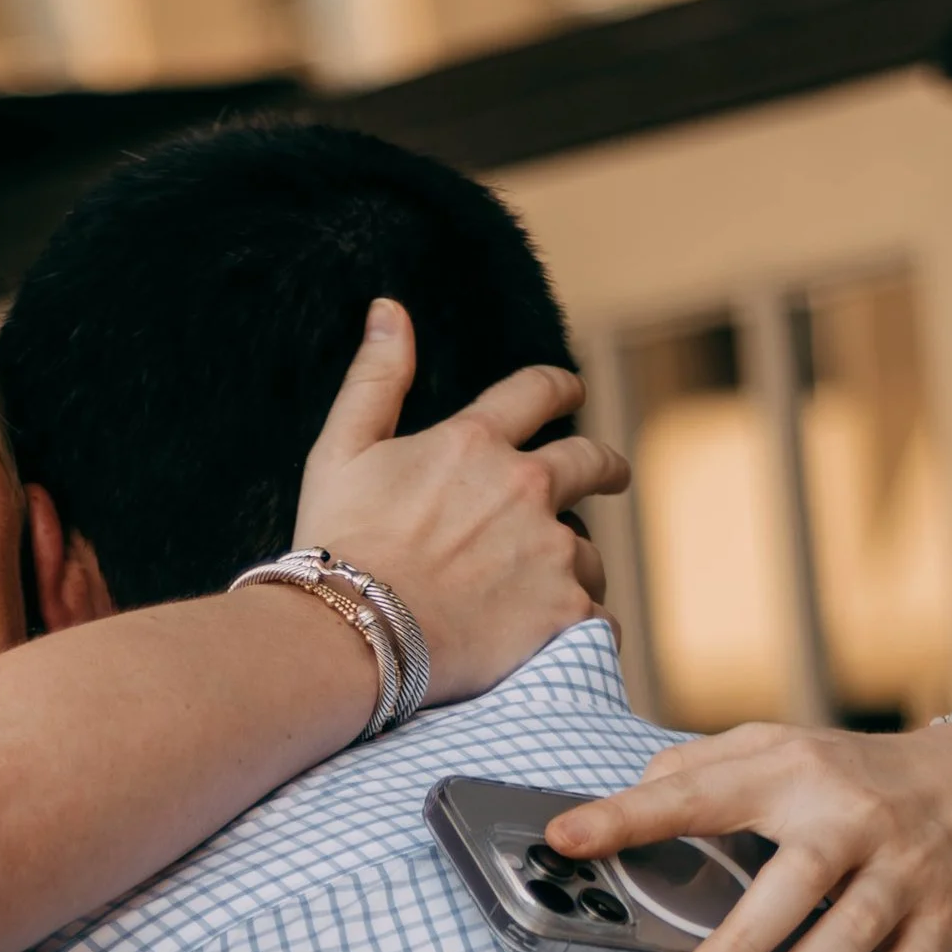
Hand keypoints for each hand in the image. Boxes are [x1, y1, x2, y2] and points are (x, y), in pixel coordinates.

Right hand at [289, 301, 626, 706]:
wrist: (355, 634)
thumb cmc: (339, 546)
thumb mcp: (340, 451)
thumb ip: (374, 380)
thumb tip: (389, 309)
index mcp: (476, 444)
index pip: (537, 392)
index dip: (560, 388)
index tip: (574, 392)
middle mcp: (526, 489)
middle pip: (591, 463)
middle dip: (605, 466)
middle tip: (613, 475)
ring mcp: (551, 552)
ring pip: (588, 554)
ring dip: (576, 565)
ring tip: (555, 591)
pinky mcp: (565, 613)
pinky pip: (597, 621)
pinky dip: (584, 630)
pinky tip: (565, 642)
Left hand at [544, 718, 951, 951]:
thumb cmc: (856, 779)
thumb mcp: (782, 749)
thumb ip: (703, 770)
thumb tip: (624, 800)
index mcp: (795, 769)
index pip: (697, 792)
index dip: (626, 817)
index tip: (565, 839)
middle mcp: (855, 815)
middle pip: (793, 883)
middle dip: (737, 944)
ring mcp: (907, 870)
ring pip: (847, 938)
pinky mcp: (945, 921)